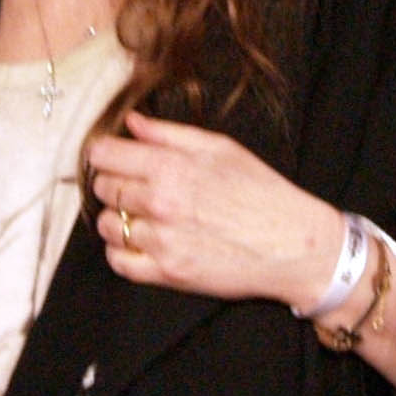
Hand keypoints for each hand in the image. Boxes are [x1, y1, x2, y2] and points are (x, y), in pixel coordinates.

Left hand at [87, 110, 342, 308]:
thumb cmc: (261, 192)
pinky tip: (140, 242)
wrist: (293, 244)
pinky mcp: (166, 273)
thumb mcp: (220, 148)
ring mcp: (161, 240)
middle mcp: (160, 203)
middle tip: (133, 186)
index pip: (104, 156)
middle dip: (113, 183)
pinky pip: (118, 262)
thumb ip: (169, 134)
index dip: (104, 153)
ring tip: (140, 216)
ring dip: (117, 219)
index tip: (110, 157)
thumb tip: (131, 122)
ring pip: (107, 226)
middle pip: (103, 188)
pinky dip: (121, 251)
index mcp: (171, 167)